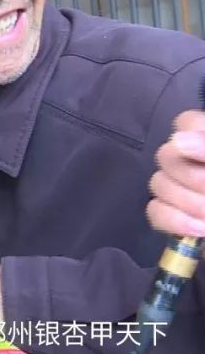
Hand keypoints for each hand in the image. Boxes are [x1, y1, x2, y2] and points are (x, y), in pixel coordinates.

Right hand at [147, 110, 204, 237]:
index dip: (193, 138)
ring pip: (159, 183)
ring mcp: (184, 190)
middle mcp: (197, 162)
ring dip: (187, 202)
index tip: (203, 157)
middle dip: (192, 178)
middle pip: (167, 155)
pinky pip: (155, 211)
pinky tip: (200, 230)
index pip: (186, 123)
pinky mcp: (175, 217)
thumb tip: (180, 139)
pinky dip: (175, 221)